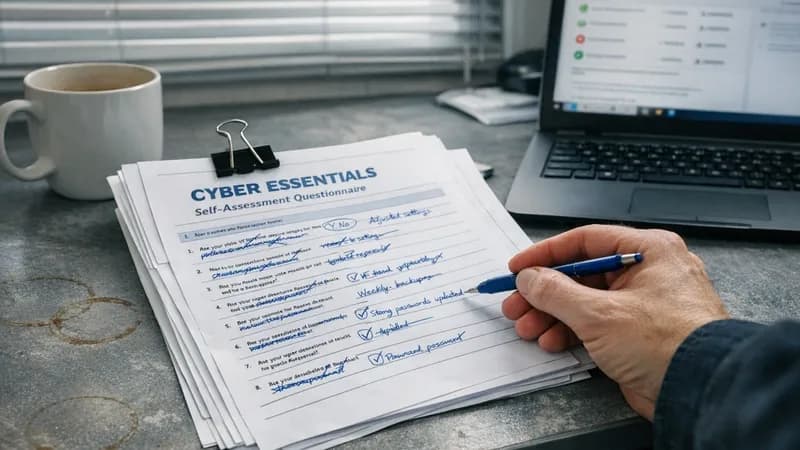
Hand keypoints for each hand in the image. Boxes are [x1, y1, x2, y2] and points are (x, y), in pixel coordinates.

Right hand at [502, 225, 728, 419]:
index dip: (546, 254)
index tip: (519, 267)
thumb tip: (530, 278)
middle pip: (582, 274)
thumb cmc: (669, 343)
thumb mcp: (599, 313)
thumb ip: (556, 292)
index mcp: (648, 251)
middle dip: (544, 293)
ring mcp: (644, 305)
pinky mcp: (640, 334)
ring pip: (586, 302)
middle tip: (516, 304)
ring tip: (528, 328)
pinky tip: (552, 342)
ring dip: (553, 315)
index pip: (585, 241)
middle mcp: (649, 272)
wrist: (701, 390)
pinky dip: (572, 332)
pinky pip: (597, 324)